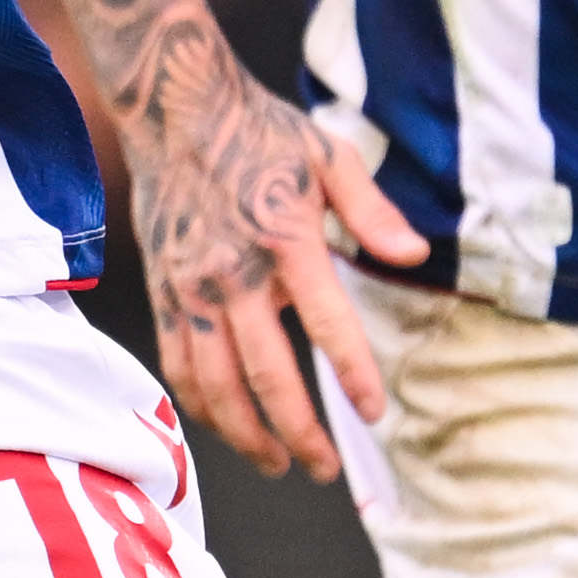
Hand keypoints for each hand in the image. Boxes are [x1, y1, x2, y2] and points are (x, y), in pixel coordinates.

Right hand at [128, 67, 425, 482]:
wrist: (174, 110)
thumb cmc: (261, 133)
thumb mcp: (331, 158)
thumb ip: (374, 213)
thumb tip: (414, 256)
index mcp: (285, 240)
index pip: (327, 324)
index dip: (353, 375)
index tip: (374, 412)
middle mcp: (232, 274)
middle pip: (265, 376)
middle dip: (298, 433)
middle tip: (325, 468)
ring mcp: (190, 288)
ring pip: (215, 385)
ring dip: (247, 434)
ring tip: (278, 463)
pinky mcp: (163, 293)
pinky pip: (178, 367)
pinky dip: (201, 408)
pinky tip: (227, 428)